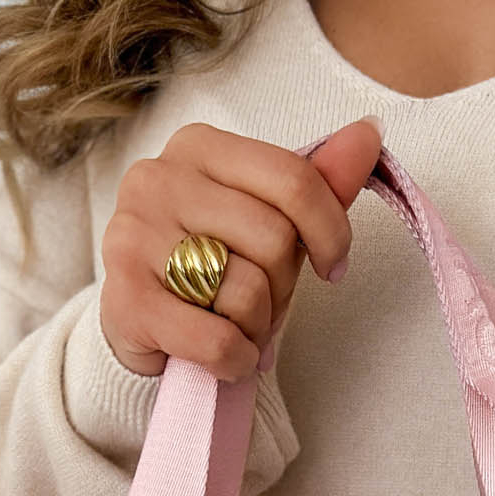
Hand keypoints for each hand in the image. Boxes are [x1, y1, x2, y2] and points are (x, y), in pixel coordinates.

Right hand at [99, 117, 381, 379]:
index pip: (293, 180)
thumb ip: (315, 183)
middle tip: (263, 309)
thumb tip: (369, 134)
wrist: (140, 327)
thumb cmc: (209, 268)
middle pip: (274, 240)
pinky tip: (227, 360)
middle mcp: (157, 178)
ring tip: (239, 332)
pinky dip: (236, 361)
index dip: (331, 233)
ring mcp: (132, 236)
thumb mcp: (264, 220)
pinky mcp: (125, 299)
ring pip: (246, 291)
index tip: (334, 268)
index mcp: (197, 146)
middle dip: (284, 290)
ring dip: (259, 330)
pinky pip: (216, 340)